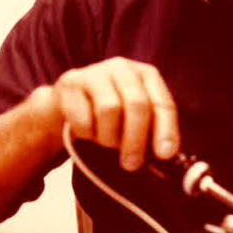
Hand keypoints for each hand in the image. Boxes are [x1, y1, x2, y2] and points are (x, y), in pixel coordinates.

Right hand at [51, 57, 179, 170]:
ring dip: (108, 137)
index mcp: (146, 76)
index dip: (166, 130)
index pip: (162, 103)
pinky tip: (86, 132)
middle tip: (131, 164)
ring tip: (106, 143)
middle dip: (136, 139)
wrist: (66, 104)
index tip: (164, 155)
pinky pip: (82, 116)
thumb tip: (166, 156)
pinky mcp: (70, 83)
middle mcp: (123, 68)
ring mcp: (95, 72)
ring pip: (109, 109)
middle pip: (137, 104)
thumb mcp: (134, 120)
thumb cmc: (109, 116)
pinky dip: (86, 133)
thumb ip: (152, 134)